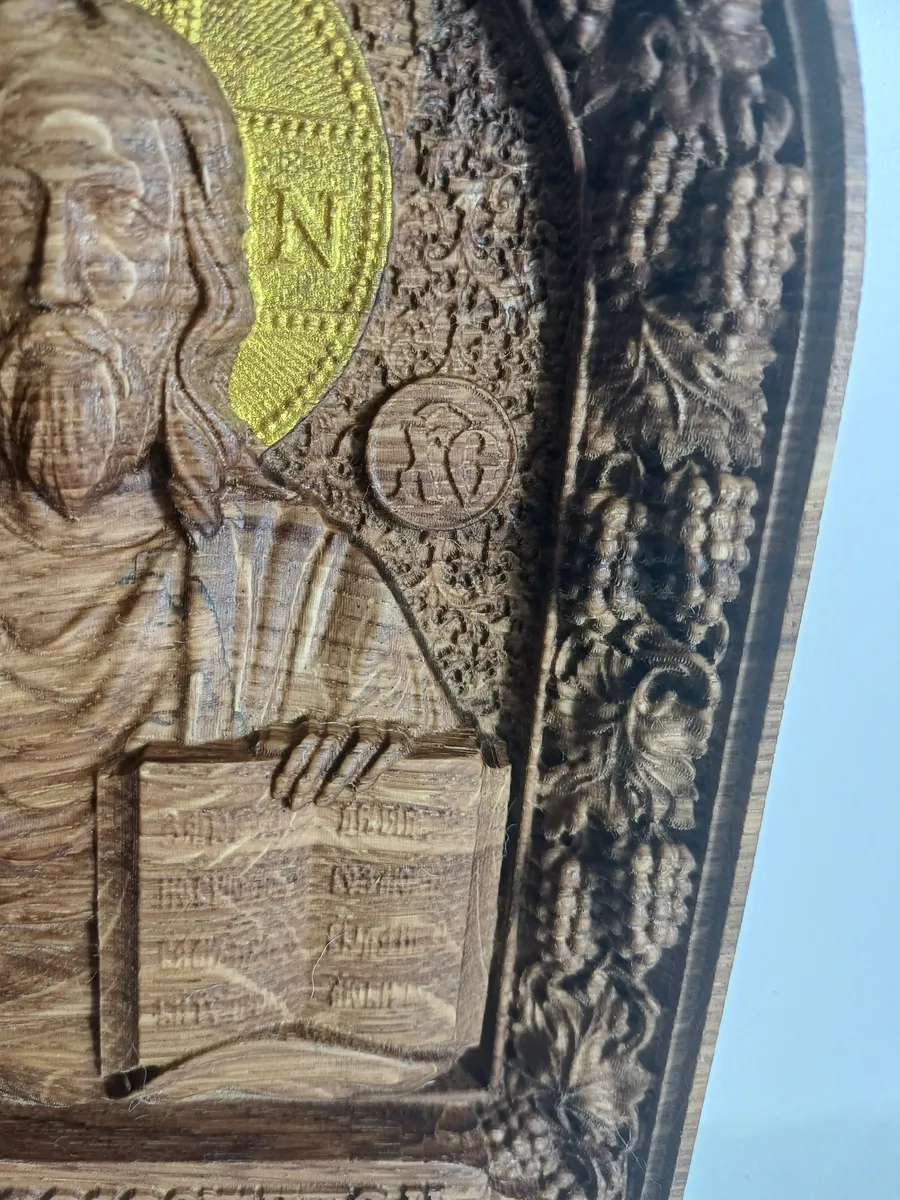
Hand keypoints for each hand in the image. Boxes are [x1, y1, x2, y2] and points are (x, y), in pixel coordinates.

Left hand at [264, 719, 411, 808]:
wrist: (401, 708)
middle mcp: (350, 721)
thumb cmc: (348, 722)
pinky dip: (372, 772)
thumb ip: (285, 736)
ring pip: (355, 754)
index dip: (290, 768)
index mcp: (329, 717)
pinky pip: (386, 756)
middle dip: (309, 780)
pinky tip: (358, 790)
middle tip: (296, 805)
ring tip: (322, 802)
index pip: (305, 742)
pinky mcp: (399, 739)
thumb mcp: (315, 726)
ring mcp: (376, 728)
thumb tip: (253, 744)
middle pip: (327, 749)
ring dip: (337, 780)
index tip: (278, 792)